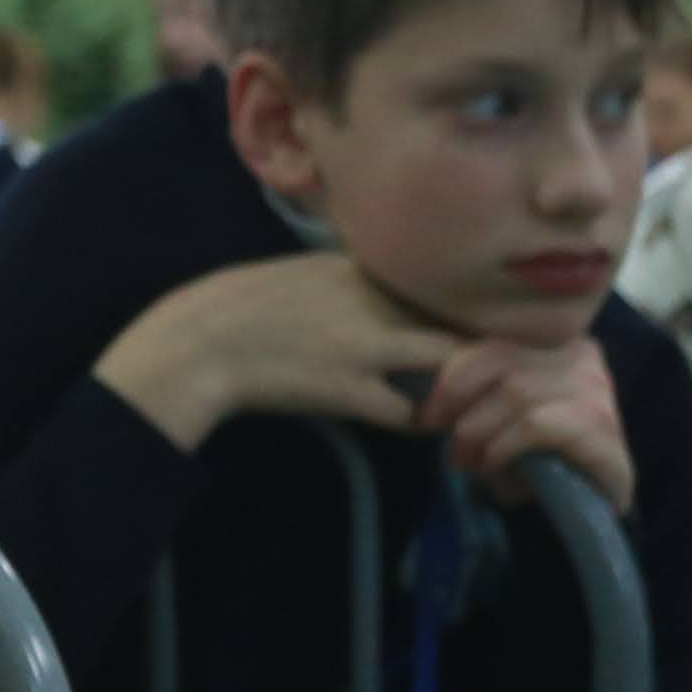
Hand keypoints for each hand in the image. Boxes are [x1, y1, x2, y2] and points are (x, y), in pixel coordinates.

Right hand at [94, 253, 464, 451]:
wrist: (203, 341)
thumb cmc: (240, 304)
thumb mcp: (299, 271)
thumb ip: (345, 277)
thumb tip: (375, 284)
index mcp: (359, 267)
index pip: (435, 279)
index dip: (458, 305)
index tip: (468, 322)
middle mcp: (374, 299)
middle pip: (456, 315)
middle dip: (480, 341)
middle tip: (488, 366)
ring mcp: (367, 345)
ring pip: (451, 362)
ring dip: (461, 383)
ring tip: (461, 399)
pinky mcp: (351, 390)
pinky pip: (410, 412)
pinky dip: (420, 421)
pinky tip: (416, 424)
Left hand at [422, 334, 633, 516]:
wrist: (593, 504)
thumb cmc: (542, 455)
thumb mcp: (505, 415)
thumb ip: (481, 392)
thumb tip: (434, 397)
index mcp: (557, 342)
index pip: (495, 342)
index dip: (453, 376)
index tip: (429, 413)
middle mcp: (582, 355)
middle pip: (502, 362)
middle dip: (460, 402)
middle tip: (443, 441)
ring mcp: (596, 389)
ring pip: (516, 392)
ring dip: (478, 431)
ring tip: (465, 461)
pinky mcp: (601, 428)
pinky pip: (535, 425)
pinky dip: (503, 446)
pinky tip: (493, 467)